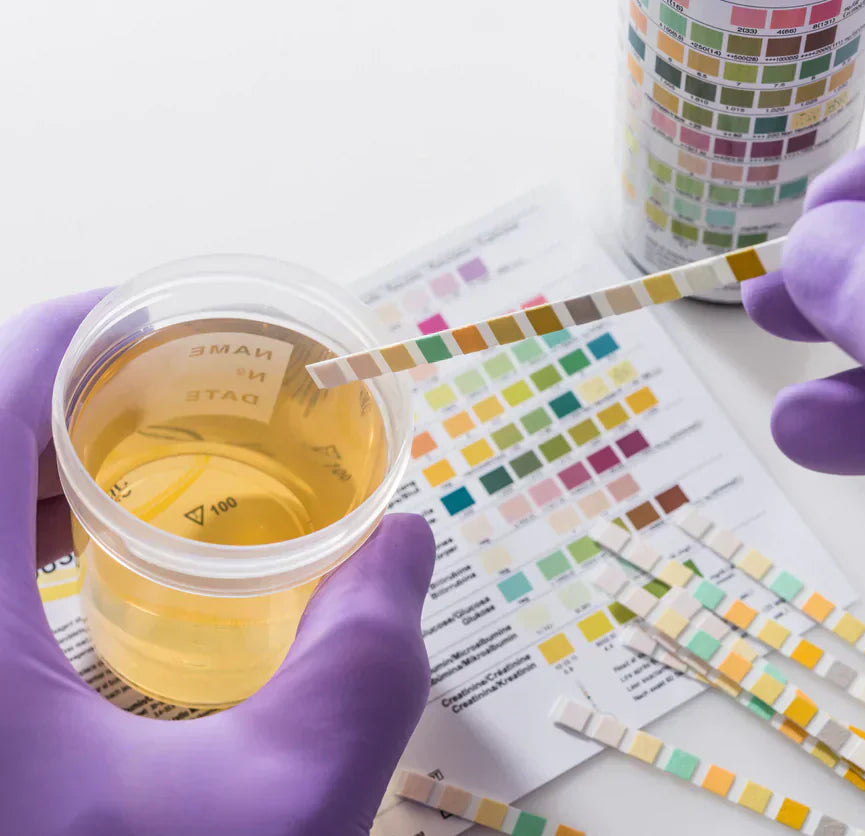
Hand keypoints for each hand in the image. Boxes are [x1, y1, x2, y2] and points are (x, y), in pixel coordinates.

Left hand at [0, 292, 434, 835]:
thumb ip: (364, 660)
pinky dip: (14, 553)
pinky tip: (87, 582)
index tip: (151, 310)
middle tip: (174, 401)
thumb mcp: (282, 806)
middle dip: (67, 407)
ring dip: (34, 481)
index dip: (66, 336)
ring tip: (142, 482)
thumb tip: (407, 540)